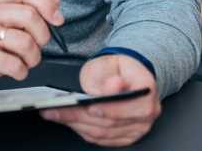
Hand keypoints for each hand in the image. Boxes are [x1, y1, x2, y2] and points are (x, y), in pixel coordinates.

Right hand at [0, 0, 63, 95]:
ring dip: (33, 57)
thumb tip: (54, 0)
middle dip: (42, 36)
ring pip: (24, 42)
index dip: (45, 3)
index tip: (57, 19)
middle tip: (38, 46)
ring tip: (26, 60)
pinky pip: (12, 64)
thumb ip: (33, 9)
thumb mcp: (12, 23)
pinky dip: (21, 71)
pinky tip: (16, 70)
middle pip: (28, 15)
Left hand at [40, 53, 159, 146]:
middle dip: (79, 115)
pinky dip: (82, 130)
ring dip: (76, 124)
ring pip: (104, 133)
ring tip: (54, 113)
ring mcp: (138, 127)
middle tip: (55, 108)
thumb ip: (107, 75)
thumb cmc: (115, 68)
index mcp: (146, 90)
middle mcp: (147, 112)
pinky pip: (102, 139)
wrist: (124, 75)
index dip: (108, 109)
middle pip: (111, 122)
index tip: (88, 106)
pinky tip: (67, 120)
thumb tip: (114, 86)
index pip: (130, 106)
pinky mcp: (126, 136)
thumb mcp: (107, 62)